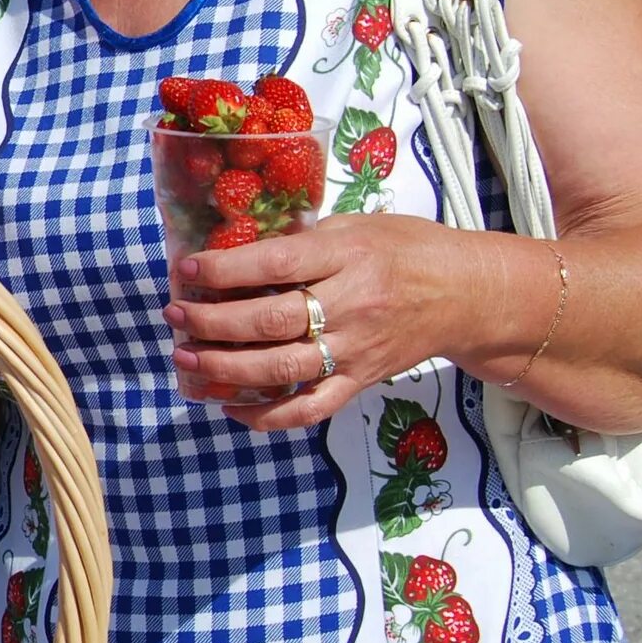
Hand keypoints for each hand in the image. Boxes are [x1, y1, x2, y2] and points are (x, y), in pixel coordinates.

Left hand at [165, 213, 461, 430]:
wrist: (466, 295)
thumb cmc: (404, 249)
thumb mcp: (355, 226)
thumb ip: (301, 242)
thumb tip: (234, 252)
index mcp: (347, 256)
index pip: (275, 265)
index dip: (225, 270)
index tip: (186, 269)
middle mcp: (351, 306)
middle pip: (270, 321)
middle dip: (211, 321)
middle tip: (174, 315)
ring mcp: (355, 350)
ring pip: (281, 368)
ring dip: (224, 368)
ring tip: (185, 358)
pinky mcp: (360, 382)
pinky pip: (307, 409)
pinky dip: (264, 416)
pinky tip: (228, 406)